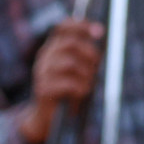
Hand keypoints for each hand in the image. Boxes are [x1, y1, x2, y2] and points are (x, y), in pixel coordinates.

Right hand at [21, 18, 104, 142]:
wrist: (46, 117)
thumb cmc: (67, 91)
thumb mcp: (77, 69)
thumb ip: (85, 55)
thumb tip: (101, 37)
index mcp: (52, 48)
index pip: (63, 27)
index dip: (82, 26)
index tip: (100, 32)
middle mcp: (45, 57)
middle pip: (70, 44)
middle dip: (90, 53)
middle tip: (97, 65)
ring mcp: (42, 73)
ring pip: (70, 63)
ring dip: (86, 74)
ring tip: (89, 84)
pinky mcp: (43, 89)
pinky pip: (68, 84)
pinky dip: (80, 88)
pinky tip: (82, 92)